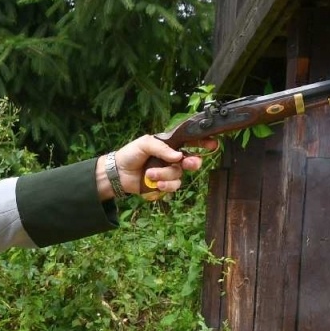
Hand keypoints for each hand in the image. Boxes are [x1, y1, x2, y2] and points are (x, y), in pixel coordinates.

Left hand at [99, 135, 217, 198]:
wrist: (117, 173)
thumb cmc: (130, 154)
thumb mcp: (145, 143)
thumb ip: (162, 148)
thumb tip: (178, 156)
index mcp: (170, 146)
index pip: (191, 143)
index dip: (203, 143)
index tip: (212, 144)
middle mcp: (172, 160)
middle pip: (192, 162)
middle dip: (193, 163)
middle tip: (188, 163)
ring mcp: (169, 173)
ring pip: (178, 176)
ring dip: (165, 176)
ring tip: (150, 174)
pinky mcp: (163, 186)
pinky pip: (172, 187)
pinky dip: (164, 186)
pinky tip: (154, 184)